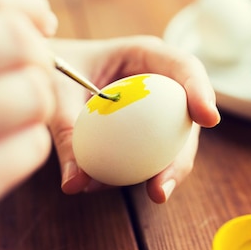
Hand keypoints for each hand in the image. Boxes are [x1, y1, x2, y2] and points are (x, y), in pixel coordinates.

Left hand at [49, 35, 220, 203]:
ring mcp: (152, 112)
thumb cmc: (52, 69)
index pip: (184, 68)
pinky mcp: (141, 134)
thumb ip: (66, 131)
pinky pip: (148, 157)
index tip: (208, 119)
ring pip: (172, 145)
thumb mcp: (55, 93)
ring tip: (153, 193)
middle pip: (185, 117)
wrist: (42, 74)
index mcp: (144, 55)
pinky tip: (106, 186)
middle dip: (183, 155)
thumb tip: (76, 183)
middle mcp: (156, 84)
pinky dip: (135, 175)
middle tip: (165, 184)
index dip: (201, 90)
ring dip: (163, 172)